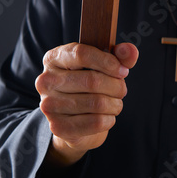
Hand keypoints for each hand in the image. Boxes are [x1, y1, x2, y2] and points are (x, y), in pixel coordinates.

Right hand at [35, 42, 138, 166]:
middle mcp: (46, 80)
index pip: (81, 54)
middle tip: (122, 90)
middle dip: (116, 86)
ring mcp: (49, 105)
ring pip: (97, 103)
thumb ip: (119, 55)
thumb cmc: (89, 85)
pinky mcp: (58, 127)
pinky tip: (107, 116)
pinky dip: (109, 119)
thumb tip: (130, 51)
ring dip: (115, 104)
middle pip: (92, 80)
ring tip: (115, 103)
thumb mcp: (103, 66)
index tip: (123, 70)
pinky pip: (95, 122)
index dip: (107, 62)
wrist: (74, 119)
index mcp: (54, 58)